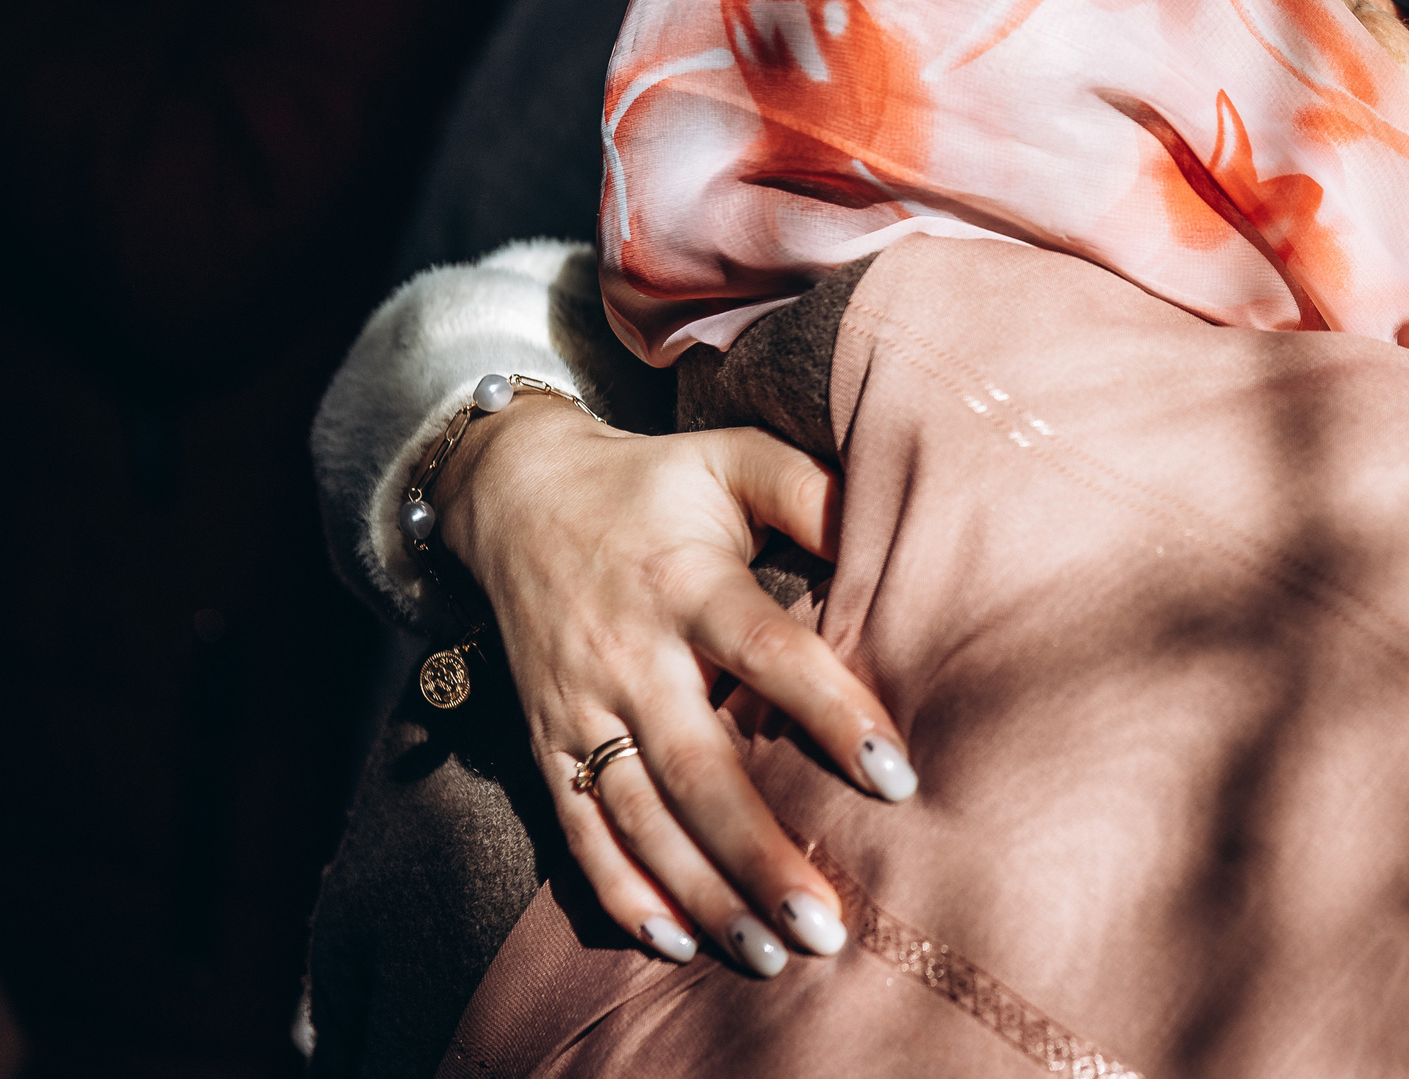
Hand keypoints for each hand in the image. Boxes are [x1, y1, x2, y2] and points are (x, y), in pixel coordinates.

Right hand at [434, 398, 912, 974]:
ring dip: (705, 891)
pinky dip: (622, 891)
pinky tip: (678, 941)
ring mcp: (580, 705)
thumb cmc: (655, 484)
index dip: (830, 712)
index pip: (766, 652)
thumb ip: (808, 490)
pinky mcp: (545, 742)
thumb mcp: (730, 457)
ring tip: (774, 952)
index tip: (895, 775)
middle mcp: (629, 654)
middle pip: (698, 768)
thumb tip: (887, 524)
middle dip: (760, 852)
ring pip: (641, 817)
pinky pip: (577, 830)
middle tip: (828, 922)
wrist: (513, 495)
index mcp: (686, 581)